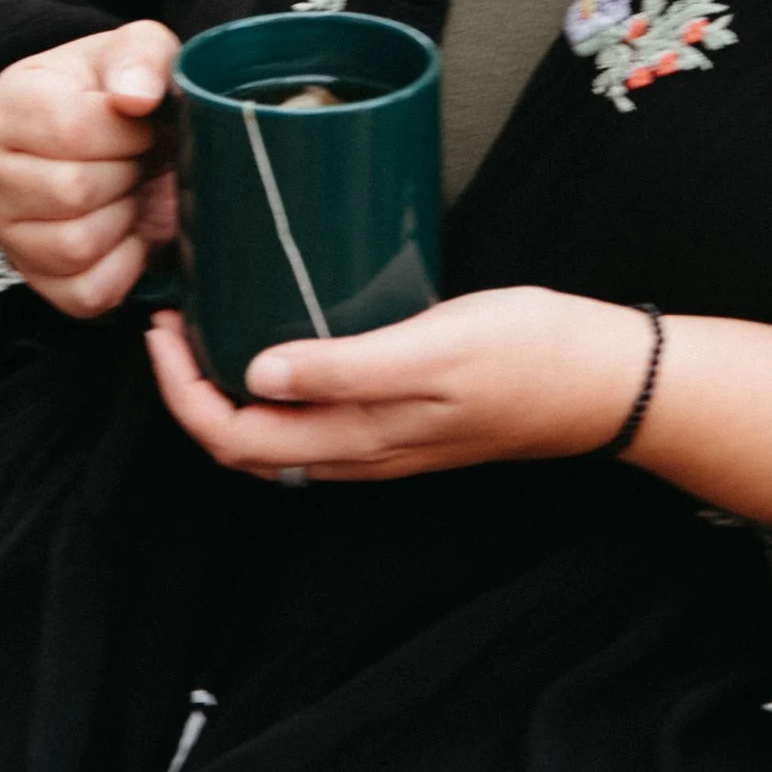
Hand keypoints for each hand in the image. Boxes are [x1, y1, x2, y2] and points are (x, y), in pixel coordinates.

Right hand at [0, 20, 178, 317]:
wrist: (99, 134)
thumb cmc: (115, 91)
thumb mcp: (136, 51)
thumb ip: (141, 57)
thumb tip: (136, 97)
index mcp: (12, 103)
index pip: (71, 129)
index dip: (126, 133)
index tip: (141, 125)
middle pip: (73, 191)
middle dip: (127, 175)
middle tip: (135, 159)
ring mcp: (7, 228)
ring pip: (75, 247)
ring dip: (124, 220)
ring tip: (127, 192)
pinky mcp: (34, 275)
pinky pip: (85, 294)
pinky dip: (123, 270)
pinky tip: (128, 233)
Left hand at [146, 286, 771, 529]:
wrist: (606, 382)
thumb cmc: (531, 358)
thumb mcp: (435, 347)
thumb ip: (347, 366)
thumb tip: (256, 373)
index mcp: (358, 439)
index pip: (234, 436)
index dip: (181, 393)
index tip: (165, 328)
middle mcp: (361, 452)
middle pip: (244, 441)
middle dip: (192, 388)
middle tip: (175, 319)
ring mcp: (383, 441)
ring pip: (278, 433)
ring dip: (230, 387)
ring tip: (214, 321)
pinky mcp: (405, 418)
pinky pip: (316, 415)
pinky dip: (279, 381)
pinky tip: (286, 333)